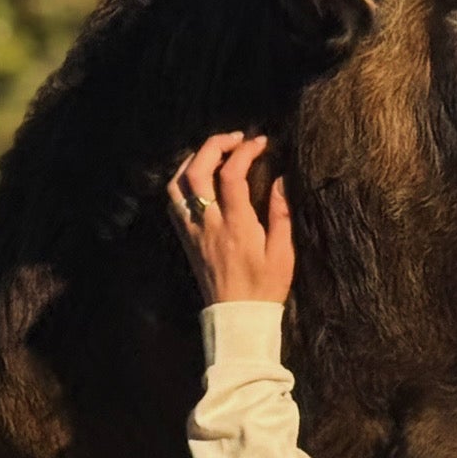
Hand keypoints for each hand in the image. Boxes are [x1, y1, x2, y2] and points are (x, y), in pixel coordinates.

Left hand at [167, 132, 293, 306]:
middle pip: (198, 171)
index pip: (232, 175)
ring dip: (194, 160)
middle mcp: (209, 224)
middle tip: (237, 139)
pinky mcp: (185, 238)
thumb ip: (280, 214)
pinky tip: (199, 178)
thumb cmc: (265, 288)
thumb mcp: (283, 253)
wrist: (237, 318)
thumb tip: (281, 181)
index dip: (245, 151)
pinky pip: (173, 202)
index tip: (261, 142)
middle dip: (215, 145)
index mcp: (236, 226)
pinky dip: (183, 181)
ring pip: (178, 184)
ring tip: (215, 153)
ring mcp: (192, 230)